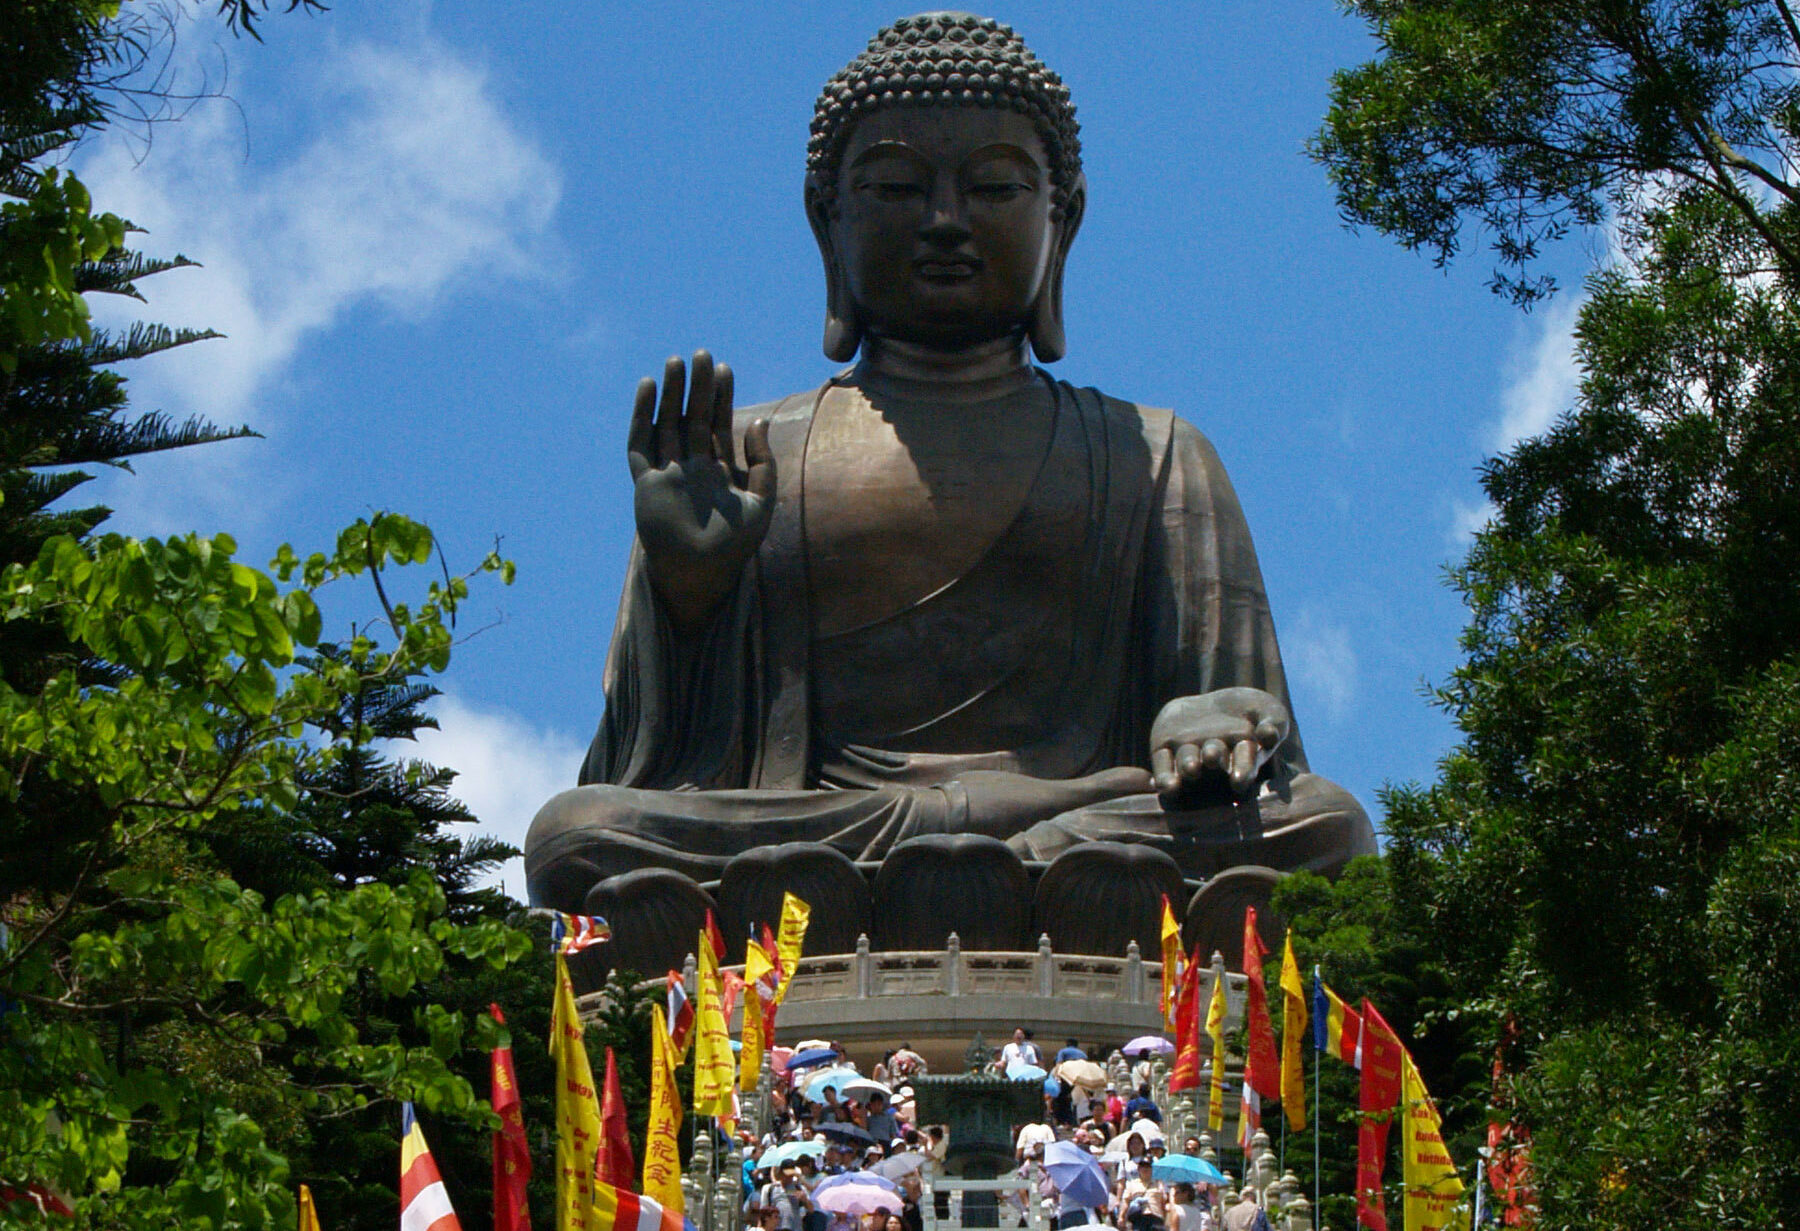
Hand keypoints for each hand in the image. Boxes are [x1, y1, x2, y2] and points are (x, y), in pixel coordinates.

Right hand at [628, 351, 774, 630]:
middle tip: (701, 354)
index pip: (717, 424)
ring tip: (675, 362)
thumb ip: (763, 464)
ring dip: (671, 394)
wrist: (700, 575)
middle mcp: (690, 467)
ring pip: (666, 424)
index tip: (724, 369)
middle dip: (696, 387)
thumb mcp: (761, 503)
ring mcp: (667, 473)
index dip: (720, 397)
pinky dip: (642, 416)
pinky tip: (647, 389)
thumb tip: (757, 421)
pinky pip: (640, 444)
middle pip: (691, 418)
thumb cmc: (733, 547)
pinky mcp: (646, 482)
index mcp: (717, 471)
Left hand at [1148, 687, 1290, 804]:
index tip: (1239, 779)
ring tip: (1192, 767)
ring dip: (1189, 767)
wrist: (1213, 704)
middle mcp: (1214, 760)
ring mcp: (1189, 755)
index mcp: (1241, 754)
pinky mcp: (1164, 749)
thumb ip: (1272, 721)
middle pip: (1213, 761)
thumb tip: (1269, 735)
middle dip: (1213, 759)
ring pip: (1188, 764)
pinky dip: (1165, 778)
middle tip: (1212, 756)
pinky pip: (1163, 767)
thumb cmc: (1249, 711)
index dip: (1241, 771)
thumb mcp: (1267, 710)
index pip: (1243, 764)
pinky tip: (1167, 785)